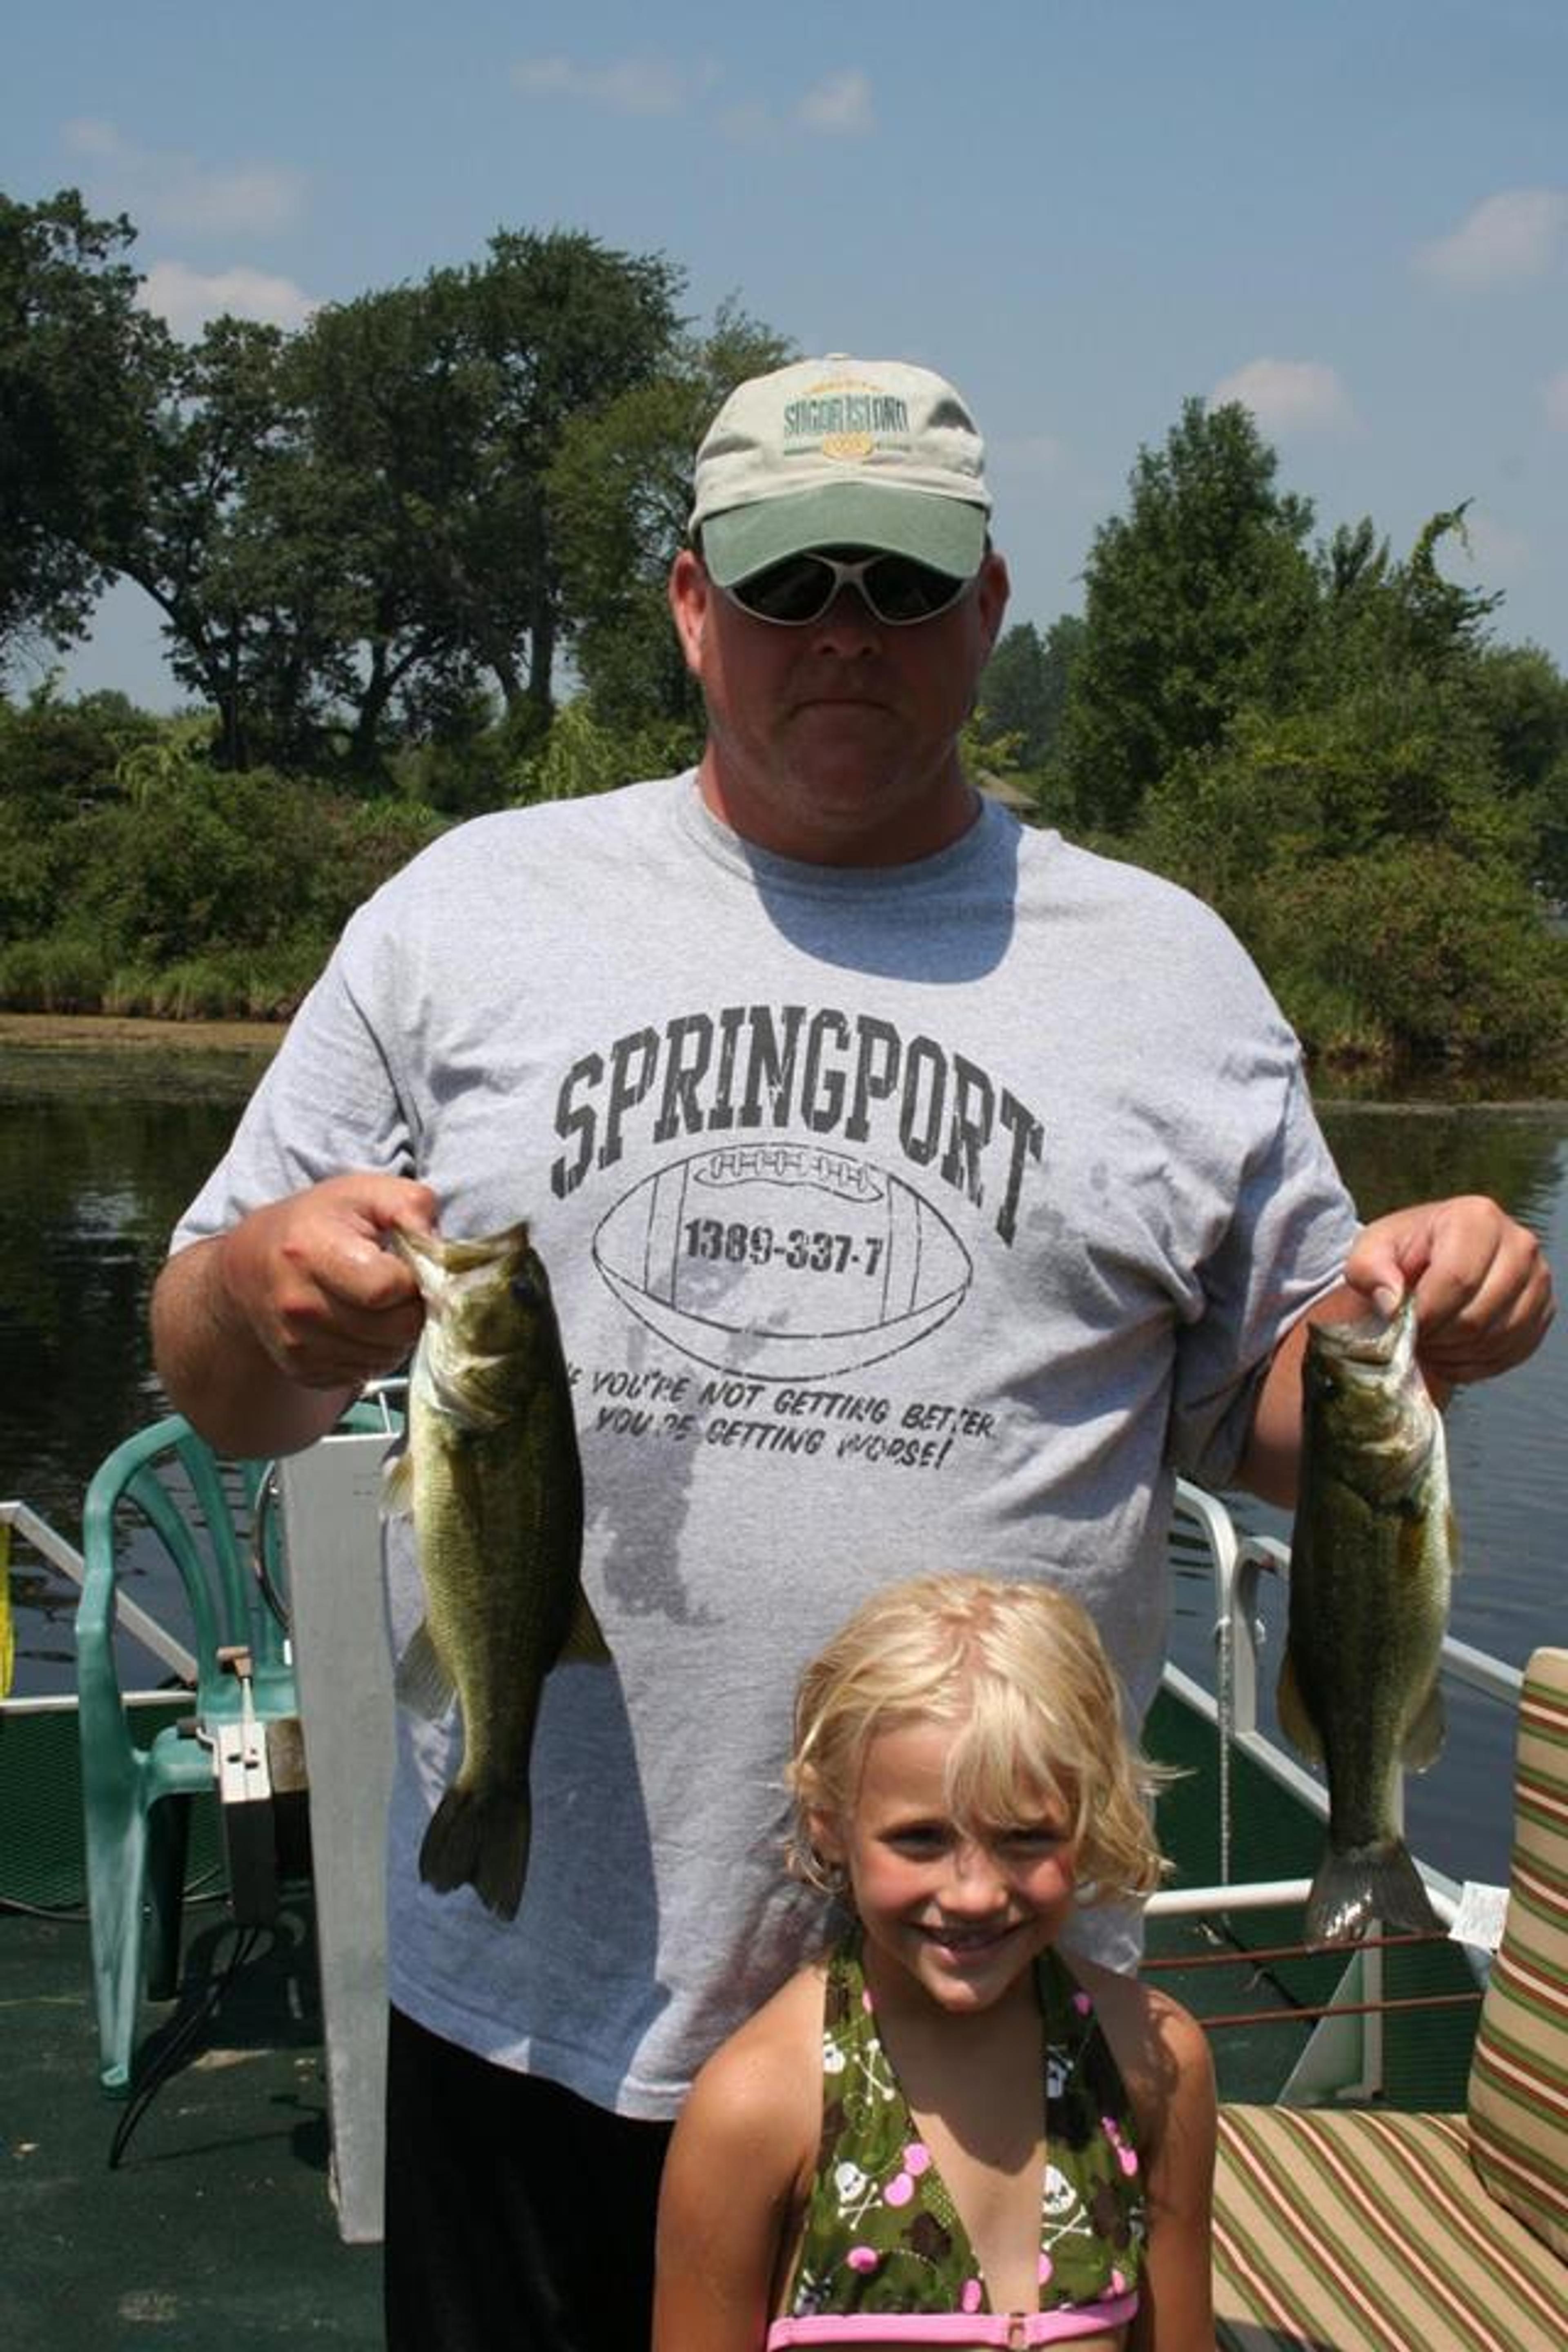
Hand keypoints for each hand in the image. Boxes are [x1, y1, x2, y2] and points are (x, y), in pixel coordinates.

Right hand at [216, 1172, 437, 1390]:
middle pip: (393, 1330)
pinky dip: (374, 1353)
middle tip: (400, 1288)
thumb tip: (440, 1249)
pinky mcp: (302, 1371)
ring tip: (381, 1305)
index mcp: (310, 1252)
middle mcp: (298, 1306)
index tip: (406, 1265)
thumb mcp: (364, 1192)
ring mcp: (297, 1345)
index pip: (388, 1288)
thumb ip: (410, 1207)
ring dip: (396, 1335)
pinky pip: (364, 1373)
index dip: (412, 1279)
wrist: (253, 1265)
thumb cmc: (319, 1221)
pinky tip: (362, 1325)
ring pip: (384, 1357)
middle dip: (411, 1310)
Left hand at [1344, 1194, 1553, 1387]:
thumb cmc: (1398, 1259)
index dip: (1426, 1314)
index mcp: (1477, 1217)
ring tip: (1430, 1341)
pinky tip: (1452, 1350)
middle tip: (1414, 1335)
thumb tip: (1393, 1302)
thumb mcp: (1369, 1254)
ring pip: (1497, 1338)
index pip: (1457, 1280)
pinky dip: (1477, 1362)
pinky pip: (1513, 1352)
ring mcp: (1538, 1278)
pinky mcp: (1543, 1310)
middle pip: (1477, 1315)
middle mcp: (1519, 1243)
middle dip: (1438, 1336)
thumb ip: (1369, 1271)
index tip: (1404, 1323)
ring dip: (1455, 1352)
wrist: (1429, 1268)